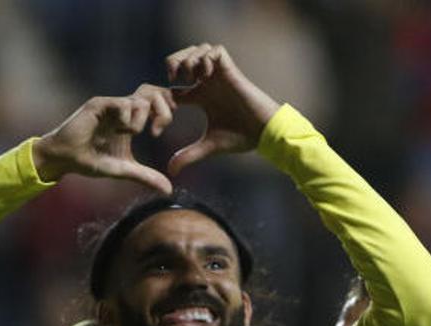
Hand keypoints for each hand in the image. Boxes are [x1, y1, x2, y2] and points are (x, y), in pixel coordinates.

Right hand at [33, 85, 177, 193]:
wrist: (64, 159)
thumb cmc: (90, 162)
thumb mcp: (124, 170)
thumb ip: (146, 177)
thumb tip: (169, 190)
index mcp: (130, 119)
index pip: (157, 101)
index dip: (166, 110)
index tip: (160, 130)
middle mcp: (122, 109)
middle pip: (154, 92)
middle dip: (163, 111)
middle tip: (157, 130)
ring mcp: (111, 105)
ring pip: (141, 99)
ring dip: (142, 119)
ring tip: (131, 134)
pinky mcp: (98, 105)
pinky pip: (123, 103)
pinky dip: (126, 119)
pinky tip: (119, 131)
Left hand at [166, 44, 281, 174]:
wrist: (264, 132)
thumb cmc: (240, 137)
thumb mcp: (208, 146)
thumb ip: (188, 155)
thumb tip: (170, 171)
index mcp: (200, 97)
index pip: (175, 82)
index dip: (165, 89)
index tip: (167, 106)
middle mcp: (208, 82)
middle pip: (183, 57)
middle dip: (173, 64)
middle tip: (173, 81)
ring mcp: (219, 75)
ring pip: (197, 49)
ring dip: (189, 61)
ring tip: (190, 80)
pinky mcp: (231, 71)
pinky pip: (214, 50)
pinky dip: (205, 58)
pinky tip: (205, 77)